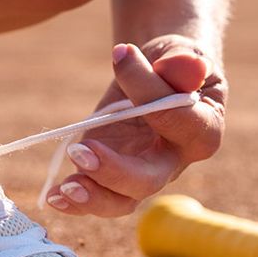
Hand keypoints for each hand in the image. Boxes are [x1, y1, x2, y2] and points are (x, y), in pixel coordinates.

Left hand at [45, 35, 226, 217]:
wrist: (159, 76)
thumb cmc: (174, 64)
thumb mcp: (178, 53)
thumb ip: (176, 60)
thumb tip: (159, 61)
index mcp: (202, 131)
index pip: (176, 119)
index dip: (147, 90)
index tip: (120, 54)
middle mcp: (172, 162)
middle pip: (147, 180)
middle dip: (113, 172)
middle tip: (82, 151)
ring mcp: (140, 174)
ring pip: (121, 201)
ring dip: (91, 197)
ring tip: (64, 188)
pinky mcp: (111, 175)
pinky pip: (97, 197)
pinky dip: (75, 203)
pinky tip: (54, 196)